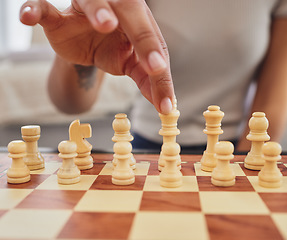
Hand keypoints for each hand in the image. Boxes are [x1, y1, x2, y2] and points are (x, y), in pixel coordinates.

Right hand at [20, 0, 174, 113]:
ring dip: (99, 11)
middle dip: (144, 39)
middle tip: (154, 64)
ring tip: (106, 23)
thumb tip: (166, 107)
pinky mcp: (59, 18)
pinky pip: (44, 8)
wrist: (86, 41)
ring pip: (93, 2)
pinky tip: (29, 17)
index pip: (154, 41)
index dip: (159, 60)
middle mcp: (117, 9)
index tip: (163, 82)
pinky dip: (35, 10)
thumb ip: (148, 80)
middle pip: (133, 16)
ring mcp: (86, 9)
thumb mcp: (133, 65)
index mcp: (139, 21)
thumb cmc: (114, 49)